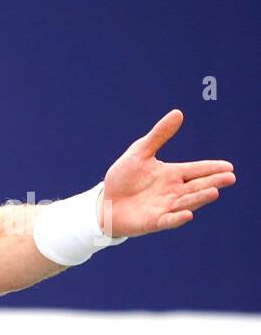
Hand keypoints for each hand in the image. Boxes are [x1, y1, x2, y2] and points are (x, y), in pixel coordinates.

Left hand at [100, 109, 235, 238]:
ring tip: (214, 192)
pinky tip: (187, 214)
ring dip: (199, 198)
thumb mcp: (140, 152)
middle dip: (213, 182)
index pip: (196, 170)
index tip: (229, 167)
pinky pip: (167, 220)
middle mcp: (173, 191)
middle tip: (230, 178)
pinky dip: (177, 218)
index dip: (212, 168)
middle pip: (197, 186)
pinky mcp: (153, 222)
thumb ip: (159, 135)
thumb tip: (178, 113)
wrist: (104, 203)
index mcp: (172, 174)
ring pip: (186, 202)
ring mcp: (164, 207)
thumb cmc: (123, 178)